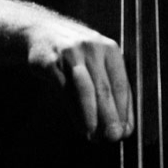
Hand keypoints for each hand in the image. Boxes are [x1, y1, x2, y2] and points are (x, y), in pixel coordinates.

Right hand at [23, 16, 134, 142]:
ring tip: (94, 135)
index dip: (124, 110)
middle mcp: (92, 48)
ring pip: (85, 89)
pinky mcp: (51, 62)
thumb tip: (124, 123)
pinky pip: (65, 90)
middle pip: (105, 88)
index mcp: (110, 49)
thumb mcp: (96, 61)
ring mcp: (71, 54)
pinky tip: (79, 125)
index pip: (121, 83)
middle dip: (110, 116)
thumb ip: (110, 86)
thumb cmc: (75, 52)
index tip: (126, 131)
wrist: (41, 31)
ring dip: (92, 115)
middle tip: (113, 137)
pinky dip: (74, 111)